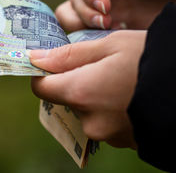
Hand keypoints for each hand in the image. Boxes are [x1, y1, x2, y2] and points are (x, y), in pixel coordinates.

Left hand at [29, 30, 146, 147]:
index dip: (43, 74)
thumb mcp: (109, 46)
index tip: (52, 62)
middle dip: (75, 82)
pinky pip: (105, 122)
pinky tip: (129, 95)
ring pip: (86, 110)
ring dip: (94, 95)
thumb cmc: (151, 59)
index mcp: (80, 92)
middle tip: (98, 65)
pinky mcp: (124, 141)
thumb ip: (68, 55)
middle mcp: (89, 119)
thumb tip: (34, 59)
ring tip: (120, 79)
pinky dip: (110, 108)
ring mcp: (107, 134)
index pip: (41, 88)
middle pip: (65, 99)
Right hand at [56, 0, 175, 30]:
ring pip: (72, 14)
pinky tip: (113, 32)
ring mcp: (98, 1)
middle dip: (88, 12)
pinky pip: (82, 29)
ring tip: (110, 27)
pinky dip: (89, 34)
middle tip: (108, 22)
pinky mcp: (105, 19)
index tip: (104, 6)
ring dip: (85, 23)